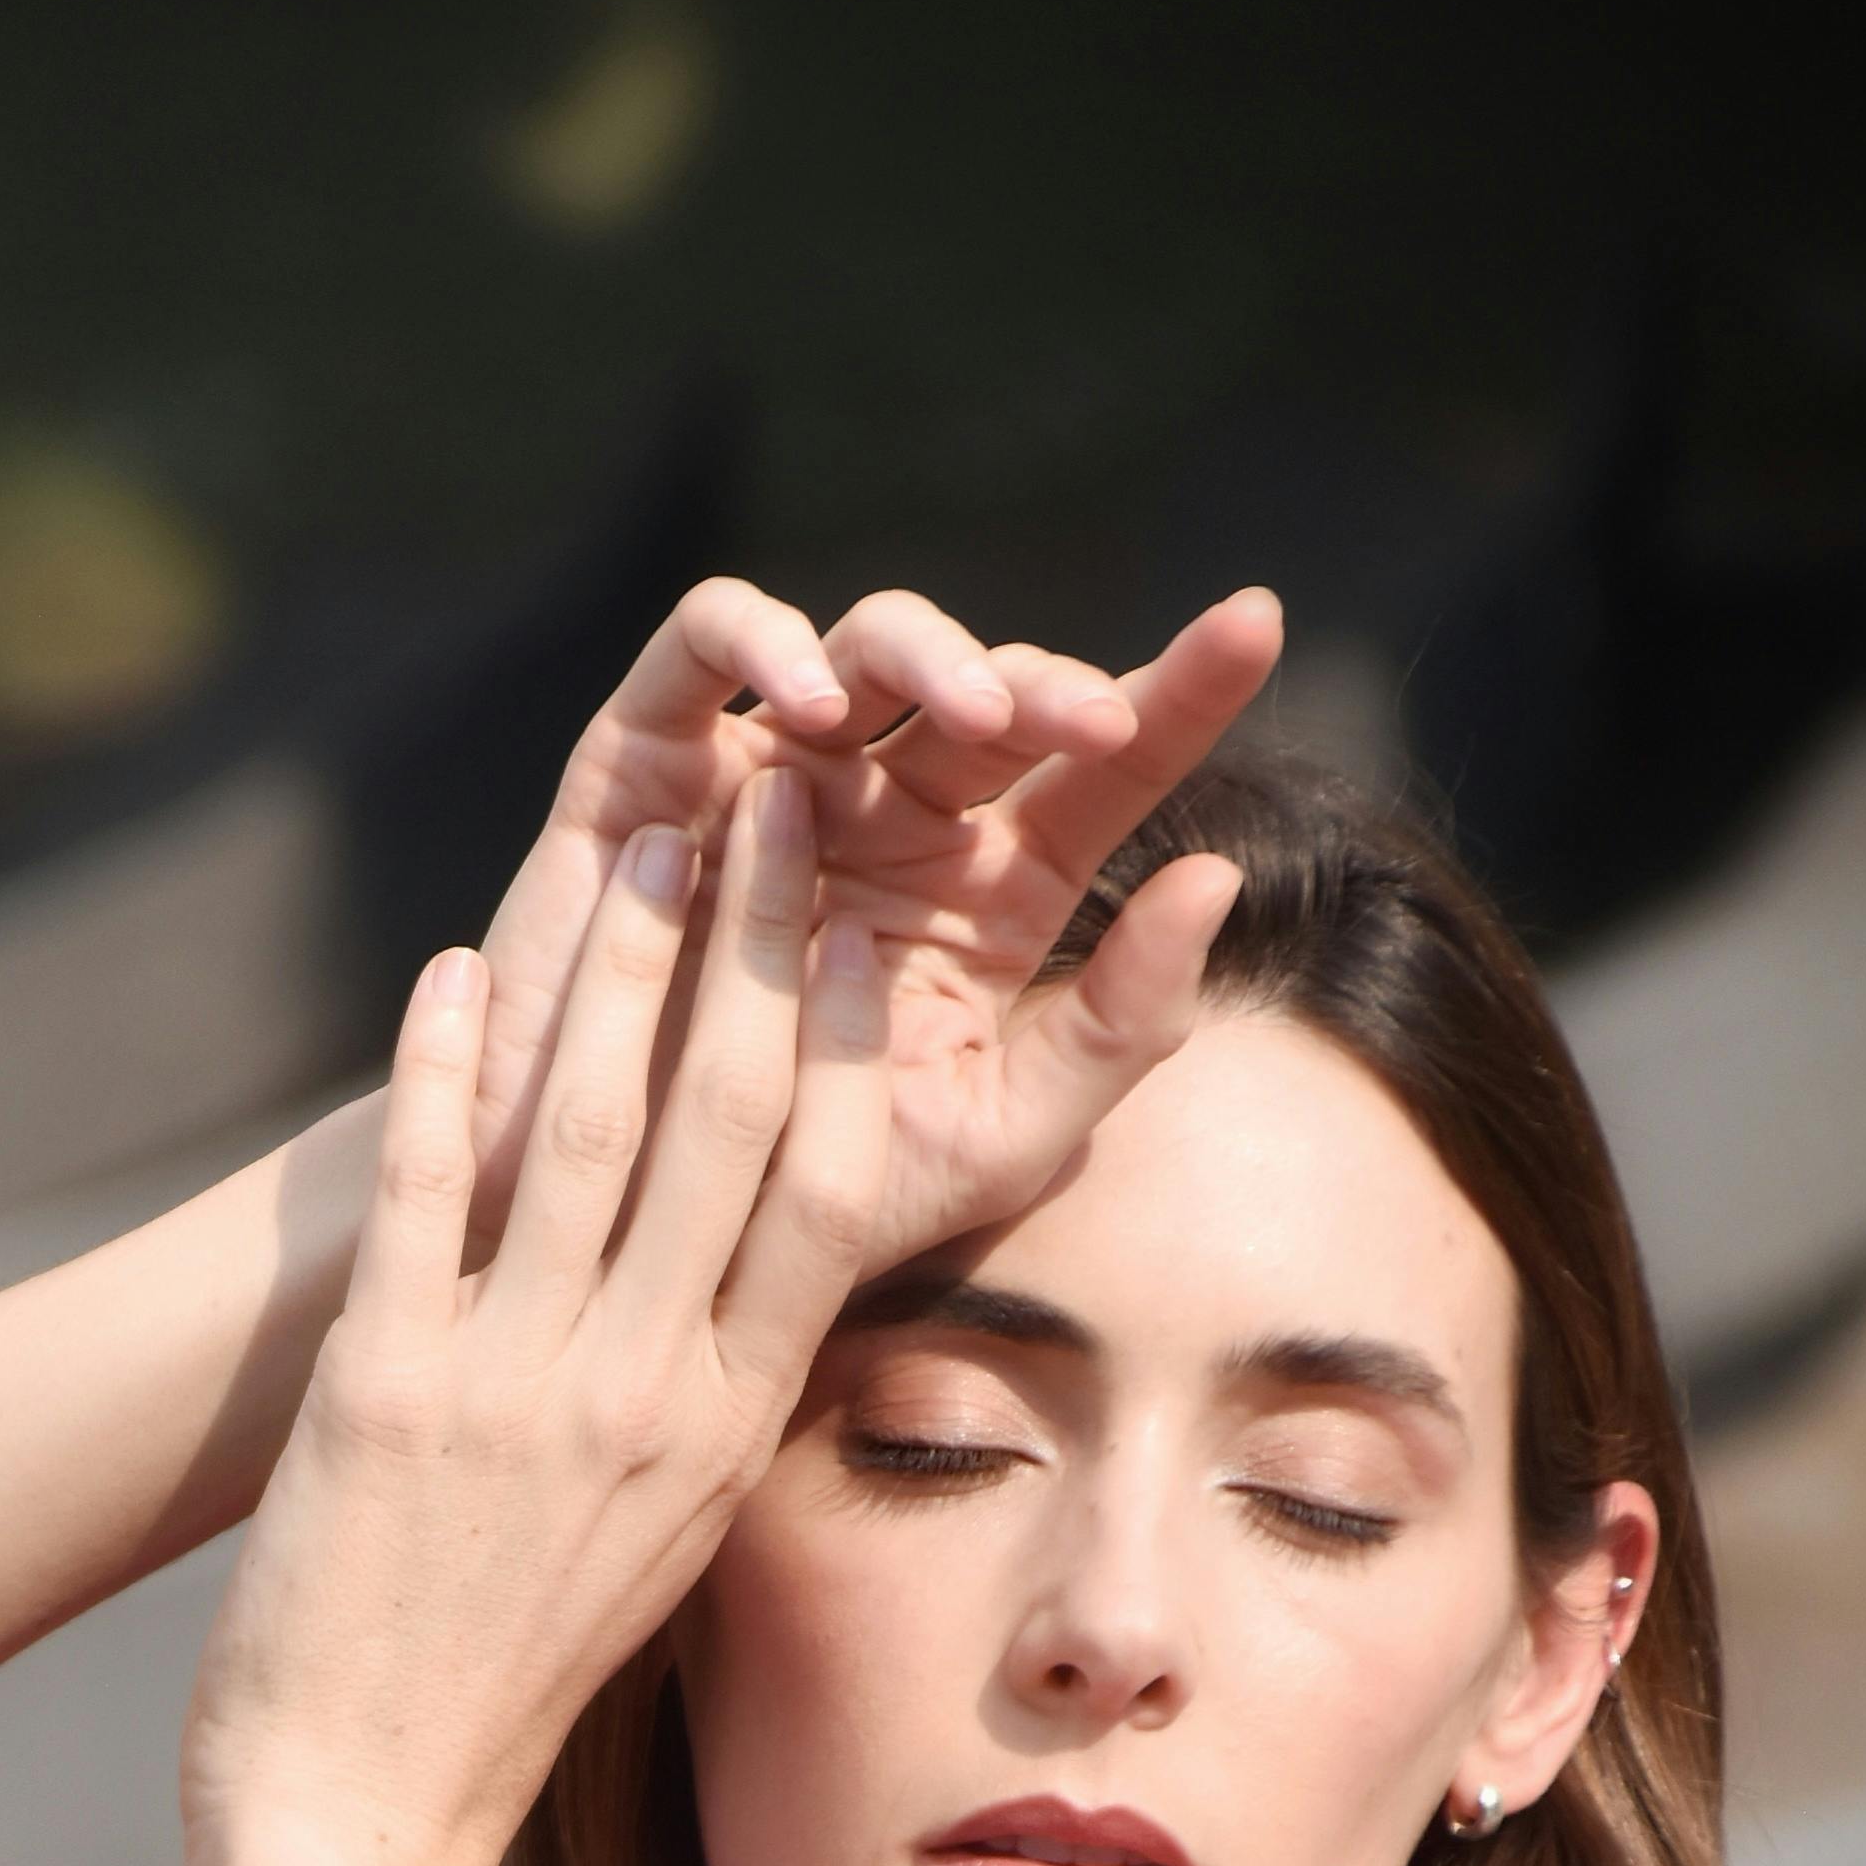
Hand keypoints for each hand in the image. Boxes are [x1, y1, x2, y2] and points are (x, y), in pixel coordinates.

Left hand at [191, 759, 886, 1865]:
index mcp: (723, 1427)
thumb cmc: (512, 1676)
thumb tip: (751, 1284)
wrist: (370, 1809)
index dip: (849, 1046)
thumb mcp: (662, 1541)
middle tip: (776, 816)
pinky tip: (455, 964)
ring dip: (612, 971)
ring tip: (639, 846)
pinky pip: (426, 1192)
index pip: (825, 1201)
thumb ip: (707, 1401)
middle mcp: (638, 1392)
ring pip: (587, 1133)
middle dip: (752, 953)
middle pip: (724, 1130)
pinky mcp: (381, 1386)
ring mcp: (511, 1383)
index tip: (866, 928)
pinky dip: (440, 1070)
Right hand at [468, 574, 1284, 1252]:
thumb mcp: (997, 1138)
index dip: (1180, 690)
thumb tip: (1219, 877)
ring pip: (862, 647)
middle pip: (987, 692)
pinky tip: (804, 708)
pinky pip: (703, 647)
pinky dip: (760, 642)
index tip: (1256, 623)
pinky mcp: (649, 764)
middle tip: (1093, 726)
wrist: (609, 1241)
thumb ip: (1122, 1027)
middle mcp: (886, 816)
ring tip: (969, 715)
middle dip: (1049, 685)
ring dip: (926, 654)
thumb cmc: (803, 1205)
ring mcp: (768, 778)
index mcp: (986, 893)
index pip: (1100, 769)